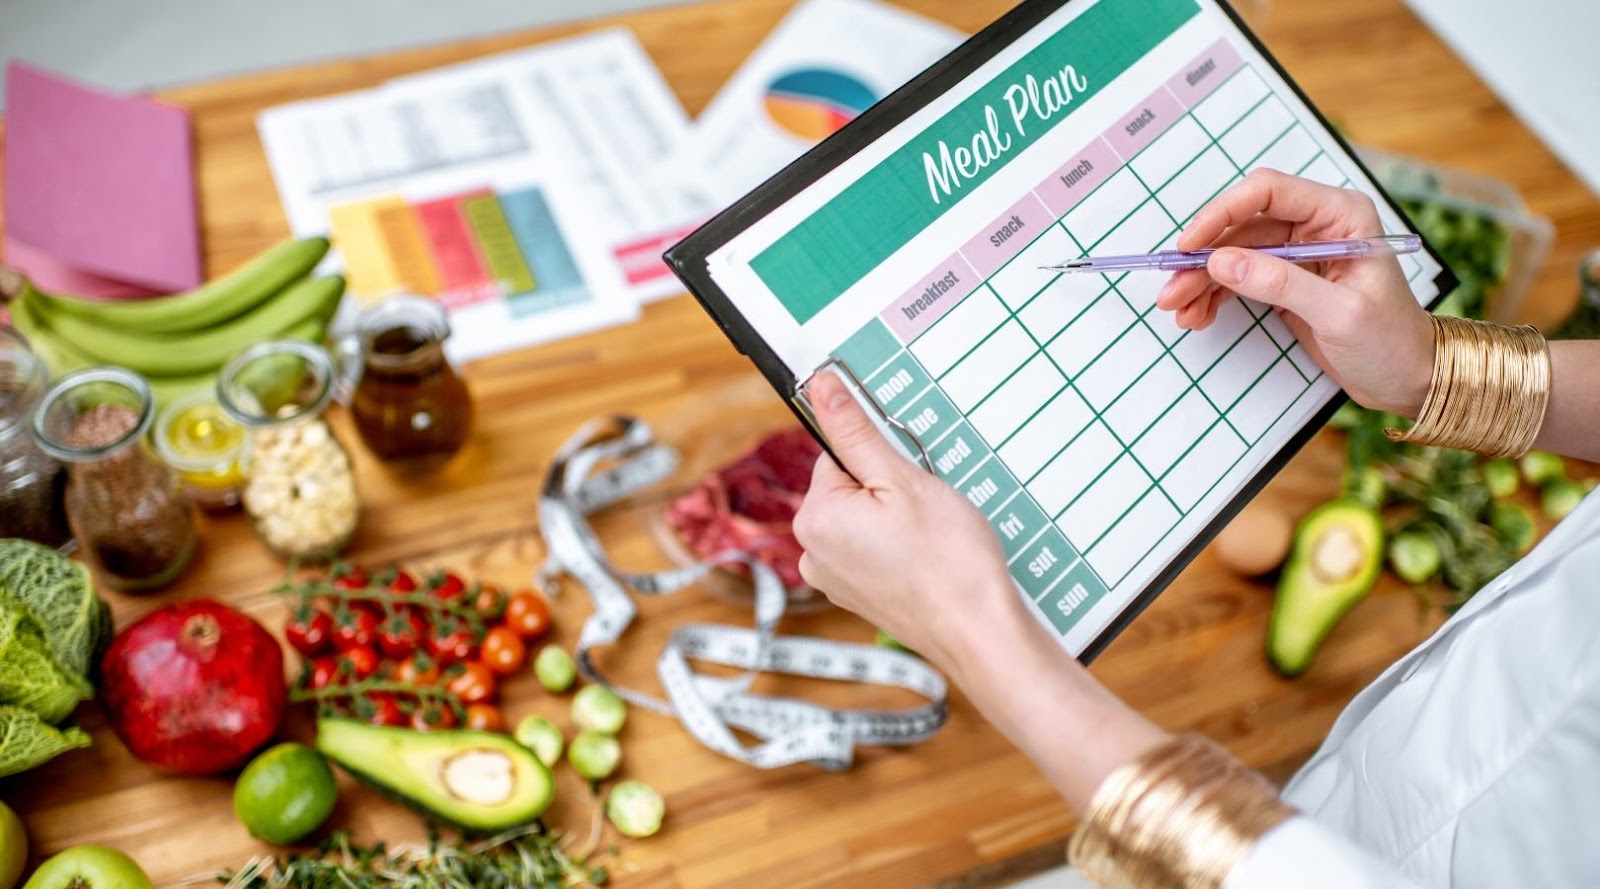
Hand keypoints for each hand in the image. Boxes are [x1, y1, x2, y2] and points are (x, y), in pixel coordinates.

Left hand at [795, 373, 1170, 810]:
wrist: (981, 634)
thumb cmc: (950, 561)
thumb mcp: (904, 480)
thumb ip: (856, 431)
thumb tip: (821, 386)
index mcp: (815, 519)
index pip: (839, 455)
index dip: (883, 459)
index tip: (913, 478)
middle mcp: (813, 553)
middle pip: (852, 487)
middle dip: (892, 488)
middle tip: (930, 511)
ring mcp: (836, 580)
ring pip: (867, 519)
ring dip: (900, 518)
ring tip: (935, 538)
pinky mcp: (860, 597)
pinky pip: (876, 550)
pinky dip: (902, 547)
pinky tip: (931, 558)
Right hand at [1157, 169, 1433, 416]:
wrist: (1409, 378)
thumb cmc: (1391, 341)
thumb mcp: (1338, 313)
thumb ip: (1280, 283)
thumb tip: (1222, 262)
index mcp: (1339, 215)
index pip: (1268, 193)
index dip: (1222, 213)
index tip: (1189, 246)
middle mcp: (1316, 225)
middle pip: (1242, 226)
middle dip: (1203, 259)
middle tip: (1171, 290)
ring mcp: (1297, 253)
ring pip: (1233, 254)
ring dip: (1202, 282)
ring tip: (1178, 311)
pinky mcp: (1285, 281)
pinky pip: (1239, 279)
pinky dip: (1214, 296)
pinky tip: (1198, 316)